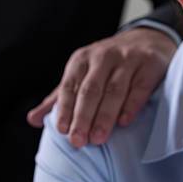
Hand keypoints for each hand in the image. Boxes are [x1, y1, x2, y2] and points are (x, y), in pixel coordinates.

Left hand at [27, 28, 175, 147]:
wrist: (148, 41)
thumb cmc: (110, 65)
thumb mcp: (82, 75)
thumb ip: (60, 98)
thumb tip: (33, 120)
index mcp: (82, 59)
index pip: (70, 86)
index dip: (65, 109)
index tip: (62, 131)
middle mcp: (104, 56)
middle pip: (91, 90)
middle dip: (83, 117)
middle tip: (78, 141)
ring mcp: (128, 59)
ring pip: (114, 90)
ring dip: (104, 116)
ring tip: (98, 138)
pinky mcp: (150, 65)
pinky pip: (139, 87)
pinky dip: (131, 105)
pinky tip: (124, 122)